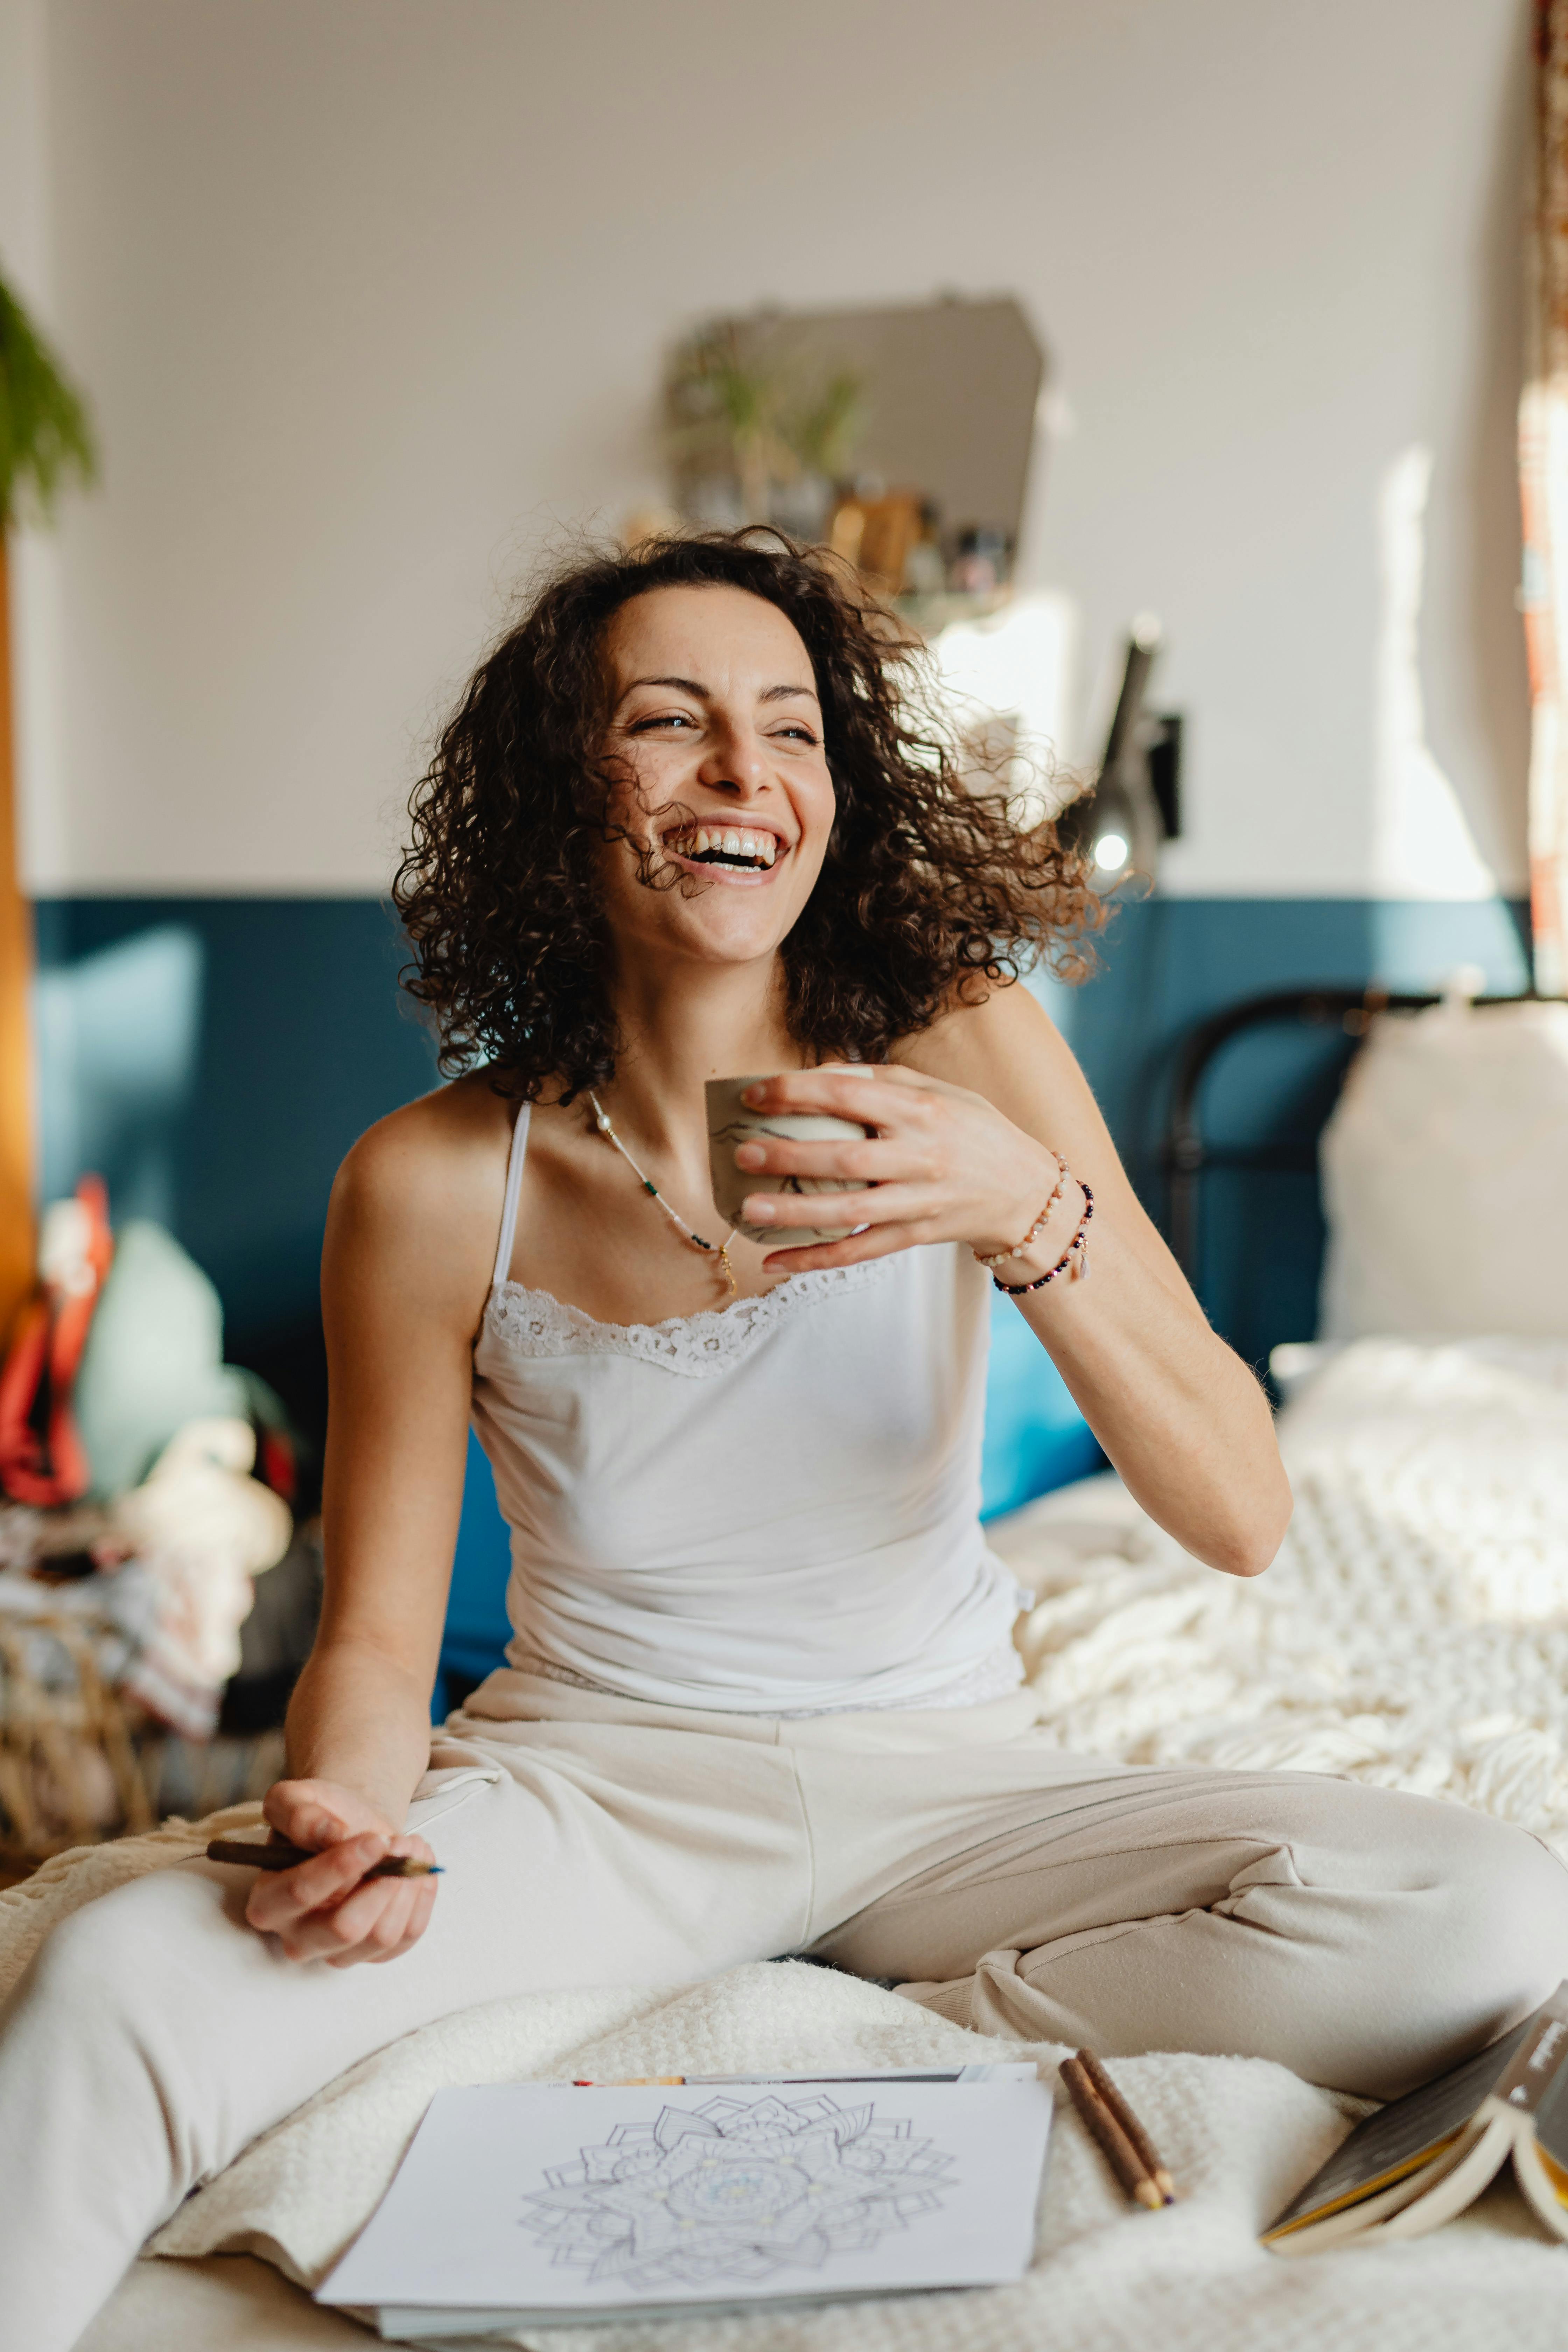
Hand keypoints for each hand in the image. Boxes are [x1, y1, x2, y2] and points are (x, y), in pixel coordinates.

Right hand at [242, 1777, 438, 1965]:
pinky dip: (423, 1895)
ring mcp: (338, 1952)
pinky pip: (408, 1936)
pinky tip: (419, 1866)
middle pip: (345, 1929)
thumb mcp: (295, 1799)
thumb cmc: (320, 1815)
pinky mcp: (375, 1954)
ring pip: (382, 1936)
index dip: (342, 1865)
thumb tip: (333, 1833)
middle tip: (400, 1844)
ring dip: (407, 1884)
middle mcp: (298, 1938)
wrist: (351, 1829)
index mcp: (268, 1902)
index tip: (376, 1839)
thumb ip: (300, 1814)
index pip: (301, 1893)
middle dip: (382, 1882)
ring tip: (410, 1846)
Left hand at [732, 1064, 1067, 1273]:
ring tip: (748, 1210)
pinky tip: (775, 1262)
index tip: (753, 1095)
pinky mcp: (916, 1236)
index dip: (797, 1092)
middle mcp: (920, 1155)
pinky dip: (816, 1260)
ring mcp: (919, 1201)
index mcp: (921, 1109)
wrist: (1026, 1190)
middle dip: (790, 1156)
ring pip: (850, 1211)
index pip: (849, 1094)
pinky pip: (860, 1252)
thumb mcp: (939, 1091)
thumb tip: (817, 1074)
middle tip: (743, 1152)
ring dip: (795, 1214)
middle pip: (846, 1157)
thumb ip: (881, 1080)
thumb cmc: (974, 1131)